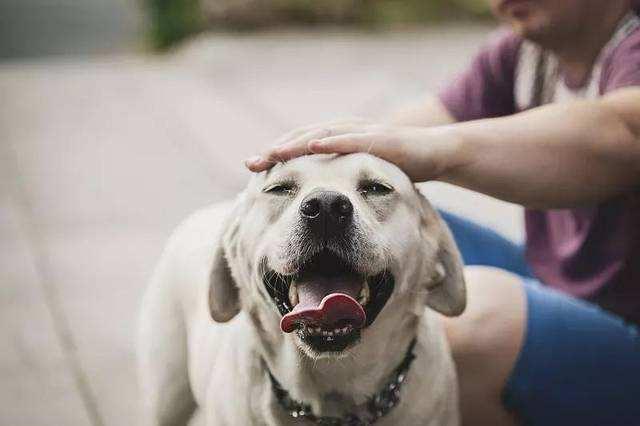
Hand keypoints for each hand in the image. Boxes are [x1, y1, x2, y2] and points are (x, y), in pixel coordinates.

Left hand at [244, 120, 461, 181]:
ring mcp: (363, 132)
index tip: (252, 170)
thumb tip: (317, 201)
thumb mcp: (363, 175)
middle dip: (276, 150)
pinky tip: (313, 144)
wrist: (437, 153)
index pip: (300, 146)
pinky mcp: (382, 138)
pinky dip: (332, 140)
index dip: (276, 156)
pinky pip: (353, 139)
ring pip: (322, 134)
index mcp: (338, 140)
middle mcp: (345, 131)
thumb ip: (341, 181)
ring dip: (295, 143)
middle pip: (303, 138)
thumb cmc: (397, 165)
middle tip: (250, 163)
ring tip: (272, 153)